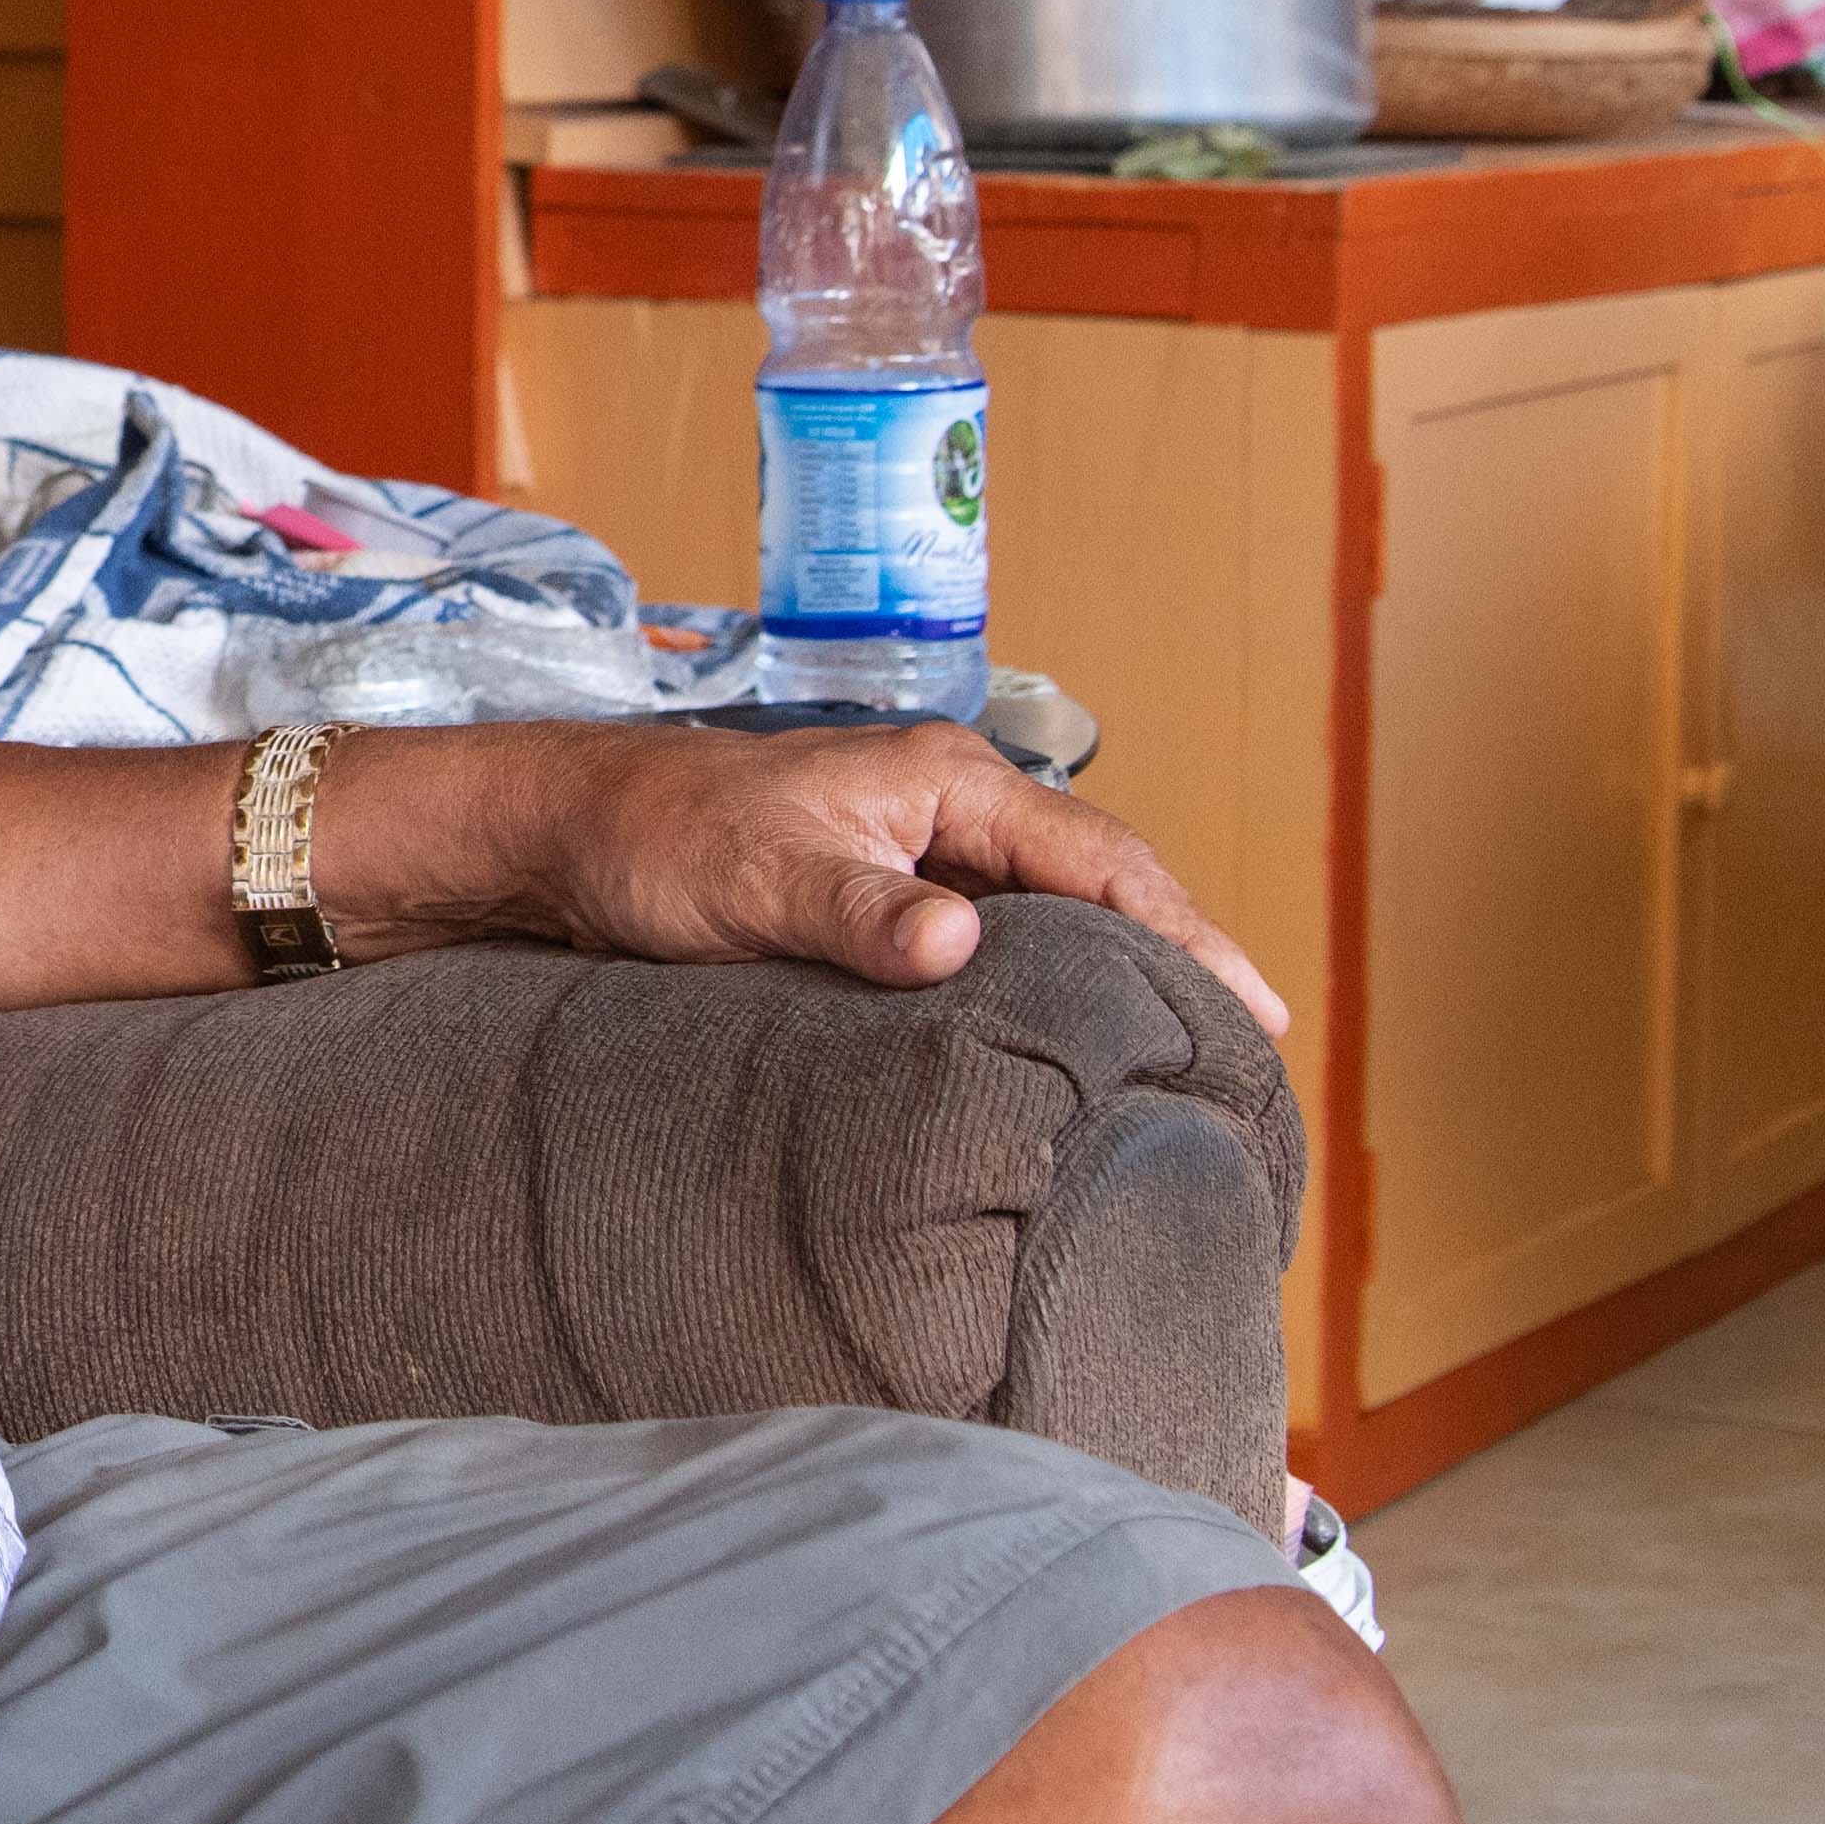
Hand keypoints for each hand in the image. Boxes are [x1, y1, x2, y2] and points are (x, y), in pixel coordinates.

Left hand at [365, 718, 1286, 1034]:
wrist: (570, 828)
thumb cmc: (658, 841)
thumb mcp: (760, 883)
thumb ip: (860, 913)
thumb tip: (958, 942)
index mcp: (944, 780)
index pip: (1100, 859)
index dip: (1184, 933)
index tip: (1251, 1006)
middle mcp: (947, 801)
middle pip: (1099, 877)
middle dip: (1180, 950)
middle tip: (1254, 1042)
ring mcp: (921, 839)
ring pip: (1055, 902)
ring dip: (1121, 963)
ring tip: (1192, 1043)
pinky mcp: (889, 881)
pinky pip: (1003, 923)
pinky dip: (1054, 970)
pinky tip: (1073, 1025)